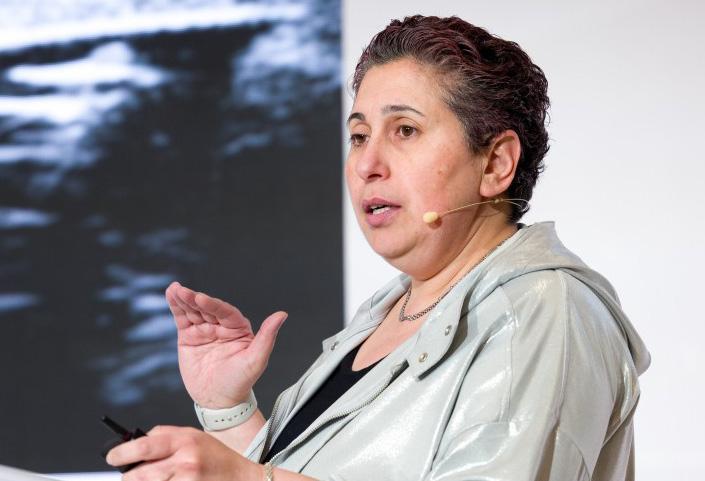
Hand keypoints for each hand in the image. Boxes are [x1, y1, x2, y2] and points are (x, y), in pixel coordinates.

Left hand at [106, 425, 261, 480]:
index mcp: (185, 440)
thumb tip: (135, 443)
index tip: (112, 457)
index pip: (144, 446)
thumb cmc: (215, 457)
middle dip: (128, 477)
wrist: (241, 478)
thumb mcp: (193, 436)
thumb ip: (165, 436)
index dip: (122, 453)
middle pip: (140, 474)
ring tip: (151, 479)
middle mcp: (185, 461)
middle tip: (129, 475)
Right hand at [166, 282, 286, 407]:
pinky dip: (176, 307)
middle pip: (207, 308)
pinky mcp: (189, 337)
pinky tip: (171, 294)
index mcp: (238, 328)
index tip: (201, 298)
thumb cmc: (240, 382)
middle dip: (194, 299)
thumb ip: (267, 336)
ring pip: (194, 311)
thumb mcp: (256, 360)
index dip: (213, 304)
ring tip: (175, 290)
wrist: (219, 402)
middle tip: (183, 292)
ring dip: (183, 299)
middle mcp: (221, 326)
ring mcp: (205, 330)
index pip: (225, 312)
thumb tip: (282, 314)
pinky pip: (183, 319)